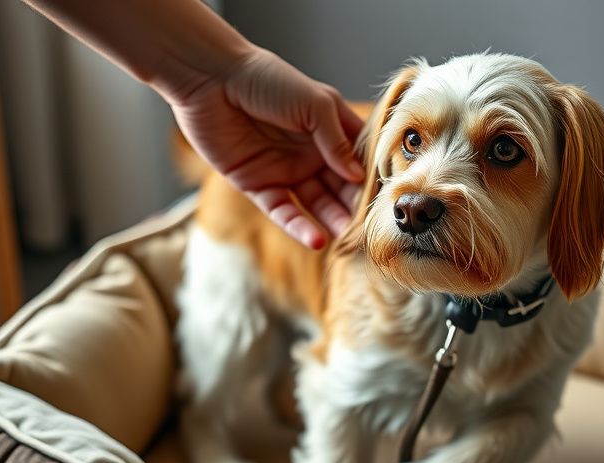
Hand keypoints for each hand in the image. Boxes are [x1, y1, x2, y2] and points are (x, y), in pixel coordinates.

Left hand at [168, 48, 364, 248]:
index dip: (374, 179)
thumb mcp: (315, 104)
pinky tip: (318, 240)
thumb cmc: (267, 80)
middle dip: (357, 208)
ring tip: (349, 240)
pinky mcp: (258, 185)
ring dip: (333, 221)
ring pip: (316, 204)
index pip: (359, 161)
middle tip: (375, 230)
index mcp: (329, 130)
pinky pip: (283, 212)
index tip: (391, 201)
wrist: (212, 80)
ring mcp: (285, 171)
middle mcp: (311, 153)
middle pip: (341, 187)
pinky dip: (300, 227)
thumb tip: (359, 177)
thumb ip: (337, 142)